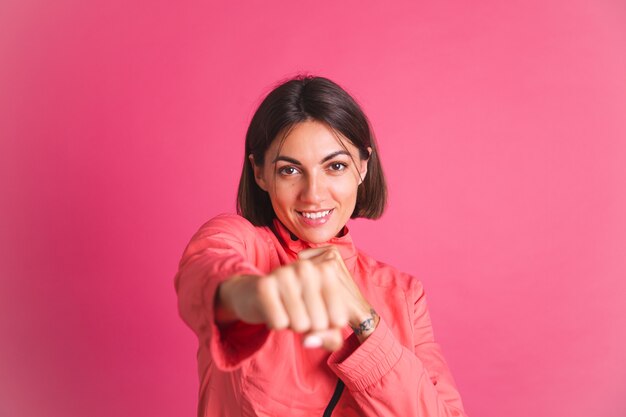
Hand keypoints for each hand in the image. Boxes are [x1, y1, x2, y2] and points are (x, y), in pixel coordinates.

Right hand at [216, 246, 375, 349]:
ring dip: (291, 325)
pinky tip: (272, 309)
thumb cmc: (297, 307)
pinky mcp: (264, 285)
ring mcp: (285, 273)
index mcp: (327, 271)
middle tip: (297, 311)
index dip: (327, 327)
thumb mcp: (322, 322)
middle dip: (308, 327)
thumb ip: (330, 338)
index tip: (316, 313)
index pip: (339, 320)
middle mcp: (307, 267)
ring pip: (300, 324)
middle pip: (320, 323)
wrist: (256, 294)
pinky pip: (279, 323)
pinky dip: (275, 324)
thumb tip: (309, 341)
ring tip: (285, 310)